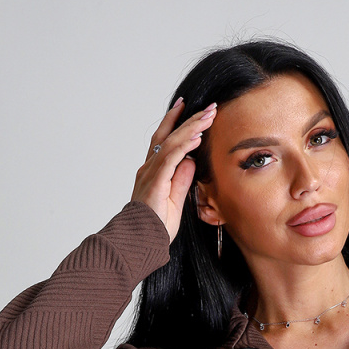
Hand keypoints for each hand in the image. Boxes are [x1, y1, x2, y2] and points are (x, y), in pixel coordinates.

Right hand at [130, 98, 217, 244]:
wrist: (140, 242)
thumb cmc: (155, 228)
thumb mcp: (175, 201)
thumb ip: (182, 180)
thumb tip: (191, 161)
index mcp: (153, 172)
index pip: (165, 141)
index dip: (175, 122)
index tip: (187, 107)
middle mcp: (149, 168)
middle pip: (169, 136)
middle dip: (189, 119)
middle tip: (208, 107)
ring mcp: (150, 174)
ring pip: (171, 142)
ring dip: (191, 127)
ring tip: (208, 116)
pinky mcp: (155, 181)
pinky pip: (171, 158)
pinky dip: (184, 145)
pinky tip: (197, 136)